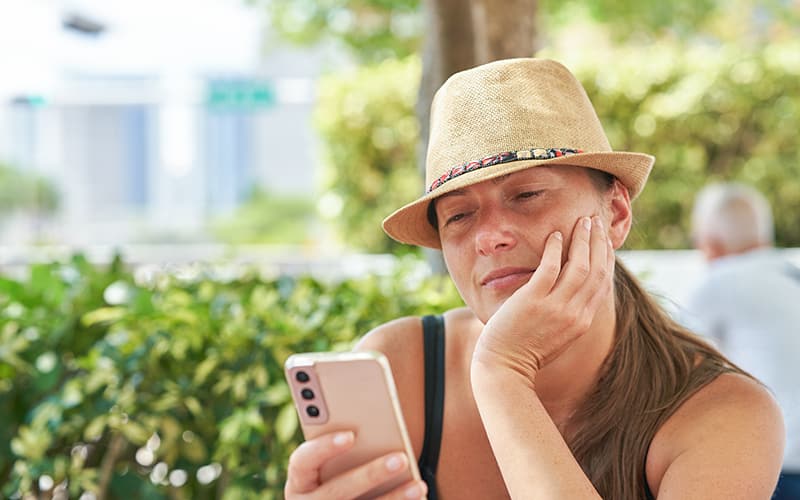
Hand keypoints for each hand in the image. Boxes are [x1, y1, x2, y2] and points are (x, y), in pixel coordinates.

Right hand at [284, 431, 427, 499]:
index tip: (351, 435)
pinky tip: (417, 499)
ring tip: (418, 485)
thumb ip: (342, 450)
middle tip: (401, 459)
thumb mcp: (327, 466)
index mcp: (299, 481)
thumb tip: (372, 427)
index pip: (302, 461)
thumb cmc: (331, 479)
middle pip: (338, 490)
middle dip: (371, 474)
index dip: (324, 447)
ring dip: (394, 498)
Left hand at [471, 215, 613, 379]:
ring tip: (583, 222)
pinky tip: (555, 234)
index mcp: (582, 321)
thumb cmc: (524, 351)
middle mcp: (575, 314)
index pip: (603, 284)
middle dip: (599, 244)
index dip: (607, 259)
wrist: (504, 368)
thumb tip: (571, 294)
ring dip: (583, 240)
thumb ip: (568, 315)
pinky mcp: (533, 301)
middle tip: (597, 222)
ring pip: (579, 266)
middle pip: (597, 271)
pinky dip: (555, 248)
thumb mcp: (557, 336)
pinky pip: (549, 267)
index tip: (605, 241)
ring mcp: (555, 307)